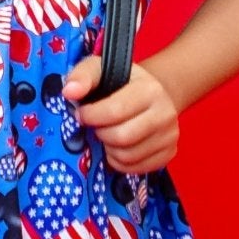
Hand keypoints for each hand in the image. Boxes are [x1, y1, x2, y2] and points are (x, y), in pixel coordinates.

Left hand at [62, 54, 179, 172]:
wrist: (154, 95)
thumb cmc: (122, 83)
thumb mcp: (101, 70)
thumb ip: (82, 76)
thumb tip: (69, 91)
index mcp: (150, 90)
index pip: (115, 111)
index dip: (91, 116)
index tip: (82, 114)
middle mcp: (165, 113)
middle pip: (121, 137)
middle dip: (101, 134)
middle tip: (96, 126)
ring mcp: (169, 136)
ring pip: (128, 156)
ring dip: (109, 149)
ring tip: (107, 135)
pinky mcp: (169, 153)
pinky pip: (136, 168)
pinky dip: (120, 162)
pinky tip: (117, 147)